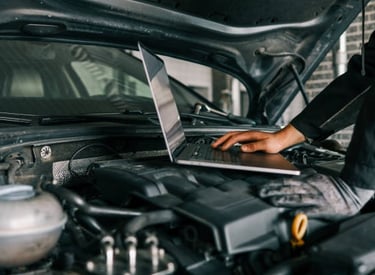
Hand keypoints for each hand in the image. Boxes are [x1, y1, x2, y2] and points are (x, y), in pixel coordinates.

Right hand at [211, 124, 305, 152]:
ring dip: (223, 140)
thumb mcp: (266, 146)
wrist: (280, 140)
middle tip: (213, 146)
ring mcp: (247, 136)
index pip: (235, 138)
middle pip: (230, 135)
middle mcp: (247, 134)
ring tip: (216, 145)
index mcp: (250, 135)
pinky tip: (226, 145)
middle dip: (221, 140)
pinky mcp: (248, 139)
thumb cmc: (274, 142)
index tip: (222, 150)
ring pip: (231, 136)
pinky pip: (235, 138)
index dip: (227, 144)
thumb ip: (254, 147)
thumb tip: (242, 148)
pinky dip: (228, 141)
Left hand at [253, 169, 373, 220]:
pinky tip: (290, 213)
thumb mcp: (316, 177)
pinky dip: (299, 212)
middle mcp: (310, 188)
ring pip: (297, 198)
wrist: (351, 193)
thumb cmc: (332, 186)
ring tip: (271, 200)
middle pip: (288, 188)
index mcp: (308, 180)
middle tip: (260, 192)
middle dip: (272, 190)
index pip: (287, 180)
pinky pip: (309, 210)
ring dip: (283, 199)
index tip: (261, 186)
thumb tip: (290, 175)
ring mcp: (316, 198)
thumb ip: (303, 176)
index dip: (273, 183)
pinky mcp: (322, 209)